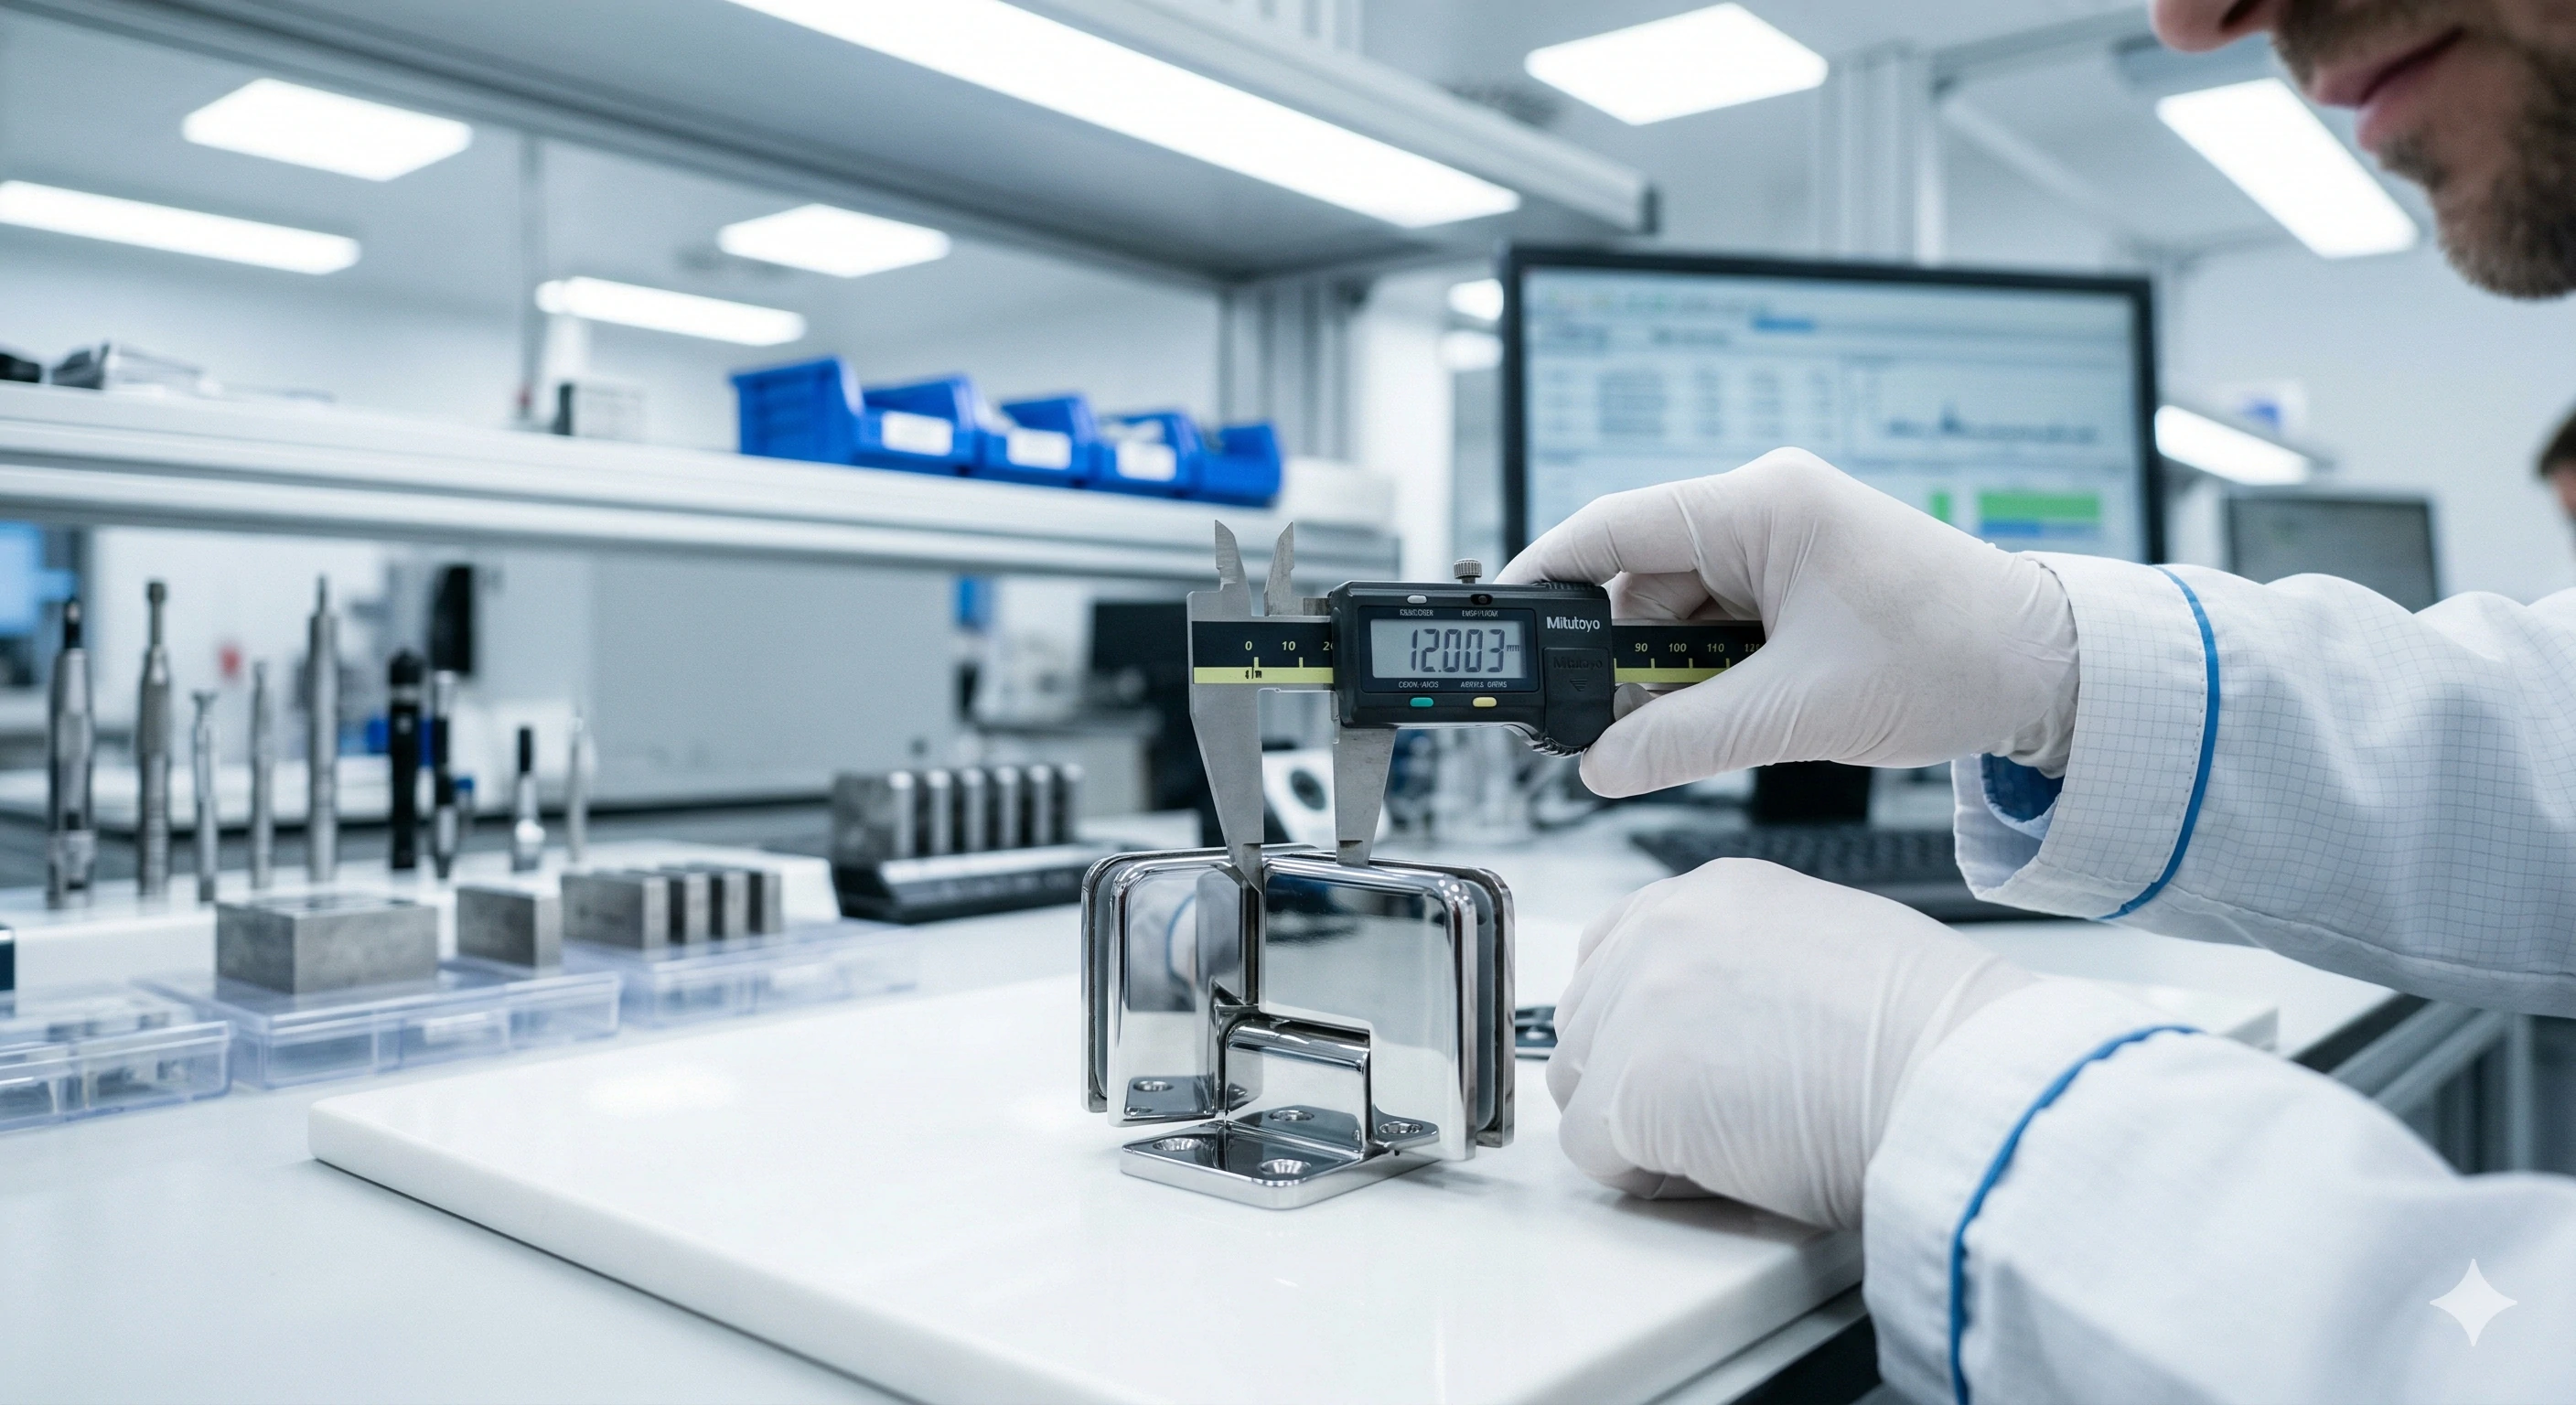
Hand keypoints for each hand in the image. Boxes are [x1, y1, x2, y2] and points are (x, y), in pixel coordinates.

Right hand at [1495, 448, 2077, 796]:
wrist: (2048, 667)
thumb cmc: (1953, 658)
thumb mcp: (1801, 713)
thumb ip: (1684, 741)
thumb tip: (1601, 767)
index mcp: (1764, 504)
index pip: (1614, 526)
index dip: (1546, 575)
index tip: (1502, 620)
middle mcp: (1766, 505)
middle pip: (1639, 576)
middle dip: (1623, 655)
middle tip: (1612, 726)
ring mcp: (1782, 537)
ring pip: (1676, 607)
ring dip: (1672, 671)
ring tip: (1706, 726)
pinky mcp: (1797, 573)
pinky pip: (1717, 620)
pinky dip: (1709, 670)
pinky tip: (1732, 709)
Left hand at [1548, 859, 2032, 1228]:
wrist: (1961, 1076)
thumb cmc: (1931, 1035)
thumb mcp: (1827, 951)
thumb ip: (1742, 968)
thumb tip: (1709, 1022)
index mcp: (1713, 895)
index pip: (1611, 955)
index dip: (1637, 1028)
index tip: (1677, 1065)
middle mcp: (1663, 931)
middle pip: (1585, 1025)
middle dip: (1633, 1080)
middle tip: (1721, 1114)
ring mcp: (1638, 1003)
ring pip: (1579, 1088)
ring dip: (1638, 1128)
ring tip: (1734, 1138)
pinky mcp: (1630, 1086)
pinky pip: (1595, 1155)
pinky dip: (1648, 1179)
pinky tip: (1727, 1166)